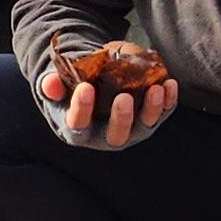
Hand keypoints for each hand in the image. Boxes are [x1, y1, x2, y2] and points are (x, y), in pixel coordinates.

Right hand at [36, 49, 179, 150]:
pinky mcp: (147, 120)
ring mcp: (129, 131)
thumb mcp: (55, 85)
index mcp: (78, 131)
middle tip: (124, 98)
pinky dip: (167, 102)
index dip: (81, 109)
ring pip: (142, 128)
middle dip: (122, 118)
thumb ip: (51, 84)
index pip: (78, 125)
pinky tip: (169, 84)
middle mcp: (104, 137)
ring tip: (156, 89)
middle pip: (115, 136)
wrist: (89, 87)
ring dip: (151, 110)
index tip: (85, 88)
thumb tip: (50, 83)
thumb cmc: (68, 88)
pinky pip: (160, 114)